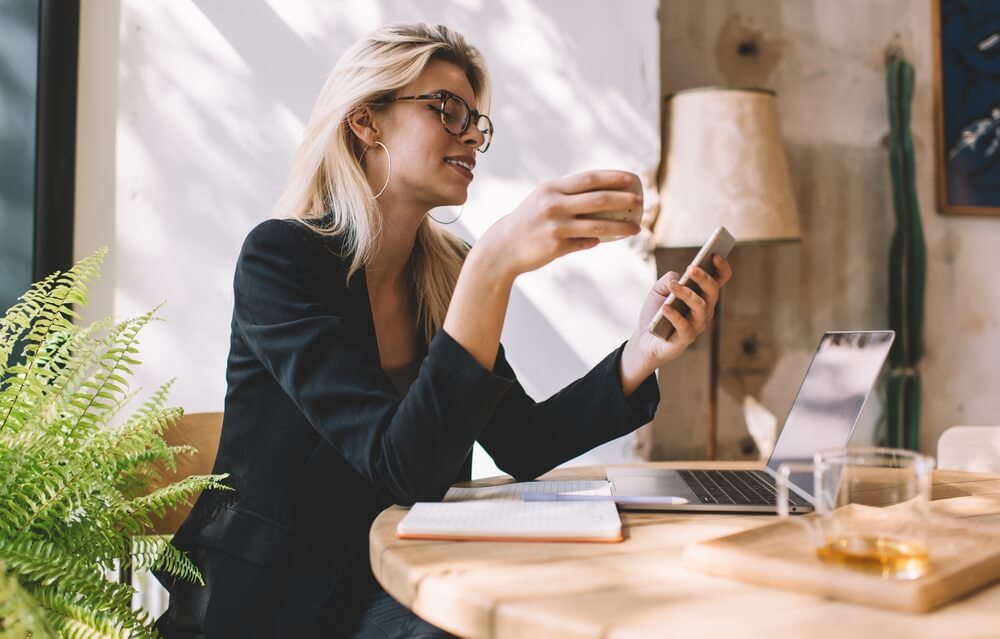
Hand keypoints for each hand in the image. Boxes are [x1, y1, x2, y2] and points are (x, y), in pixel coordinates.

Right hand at [471, 170, 641, 281]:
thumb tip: (598, 196)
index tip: (632, 178)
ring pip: (597, 226)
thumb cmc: (527, 221)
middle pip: (598, 200)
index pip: (589, 179)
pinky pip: (585, 243)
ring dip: (621, 227)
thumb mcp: (542, 200)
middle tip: (641, 201)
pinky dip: (598, 241)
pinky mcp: (556, 246)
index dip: (613, 177)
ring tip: (637, 228)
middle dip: (623, 199)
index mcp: (552, 189)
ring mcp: (556, 226)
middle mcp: (554, 205)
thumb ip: (568, 196)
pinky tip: (609, 240)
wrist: (502, 247)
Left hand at [619, 254, 732, 394]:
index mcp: (702, 296)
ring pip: (700, 307)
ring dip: (687, 295)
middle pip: (713, 292)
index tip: (715, 254)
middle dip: (704, 278)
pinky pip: (685, 326)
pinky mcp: (685, 339)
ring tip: (673, 286)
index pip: (719, 280)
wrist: (643, 339)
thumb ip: (668, 280)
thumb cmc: (656, 312)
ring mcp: (696, 325)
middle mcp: (704, 310)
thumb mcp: (658, 291)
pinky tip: (665, 307)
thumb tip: (678, 278)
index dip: (721, 267)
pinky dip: (674, 315)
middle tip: (691, 268)